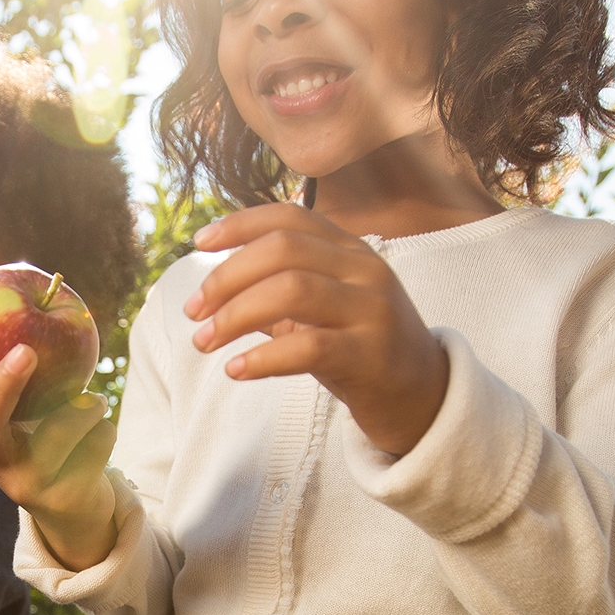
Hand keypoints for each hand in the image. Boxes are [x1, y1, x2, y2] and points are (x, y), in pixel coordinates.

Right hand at [0, 350, 117, 571]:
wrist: (81, 511)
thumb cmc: (52, 446)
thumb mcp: (30, 417)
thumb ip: (25, 385)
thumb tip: (31, 317)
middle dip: (1, 384)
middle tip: (26, 351)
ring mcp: (29, 485)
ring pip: (62, 423)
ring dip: (88, 404)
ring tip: (93, 404)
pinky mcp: (65, 496)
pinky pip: (96, 439)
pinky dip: (104, 428)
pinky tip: (98, 437)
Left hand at [186, 204, 448, 455]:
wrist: (421, 396)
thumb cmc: (358, 348)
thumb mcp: (321, 309)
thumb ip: (278, 290)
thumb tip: (214, 286)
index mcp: (348, 249)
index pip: (289, 218)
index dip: (239, 224)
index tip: (198, 242)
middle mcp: (363, 269)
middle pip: (282, 250)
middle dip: (226, 277)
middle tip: (193, 312)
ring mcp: (371, 309)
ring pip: (292, 291)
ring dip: (235, 316)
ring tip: (204, 342)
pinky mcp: (370, 355)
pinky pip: (308, 347)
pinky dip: (262, 357)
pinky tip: (235, 370)